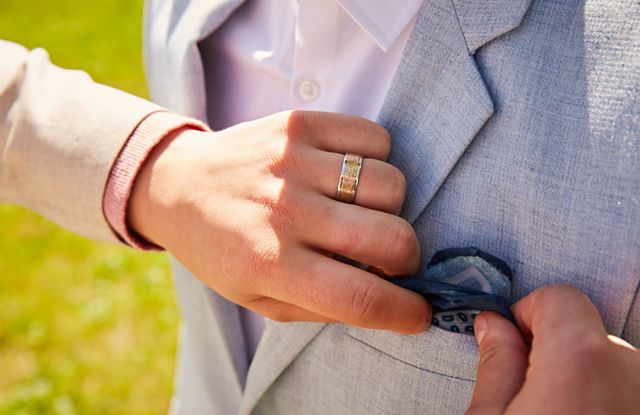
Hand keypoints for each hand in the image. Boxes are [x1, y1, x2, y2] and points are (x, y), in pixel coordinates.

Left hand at [127, 110, 430, 332]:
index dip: (405, 312)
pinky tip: (350, 174)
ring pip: (392, 184)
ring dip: (390, 207)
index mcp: (272, 265)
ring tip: (361, 211)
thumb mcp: (259, 299)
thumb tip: (390, 299)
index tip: (417, 312)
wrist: (177, 183)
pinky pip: (375, 138)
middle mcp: (285, 211)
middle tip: (389, 259)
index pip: (362, 298)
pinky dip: (377, 160)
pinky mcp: (299, 124)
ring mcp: (293, 162)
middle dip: (407, 259)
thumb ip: (324, 306)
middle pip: (391, 239)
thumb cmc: (222, 250)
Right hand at [467, 284, 639, 413]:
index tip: (517, 340)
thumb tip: (495, 329)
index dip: (528, 314)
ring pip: (620, 368)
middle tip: (540, 397)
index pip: (560, 298)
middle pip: (590, 336)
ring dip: (596, 383)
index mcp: (583, 362)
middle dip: (563, 358)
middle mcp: (638, 373)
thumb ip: (498, 365)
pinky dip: (620, 400)